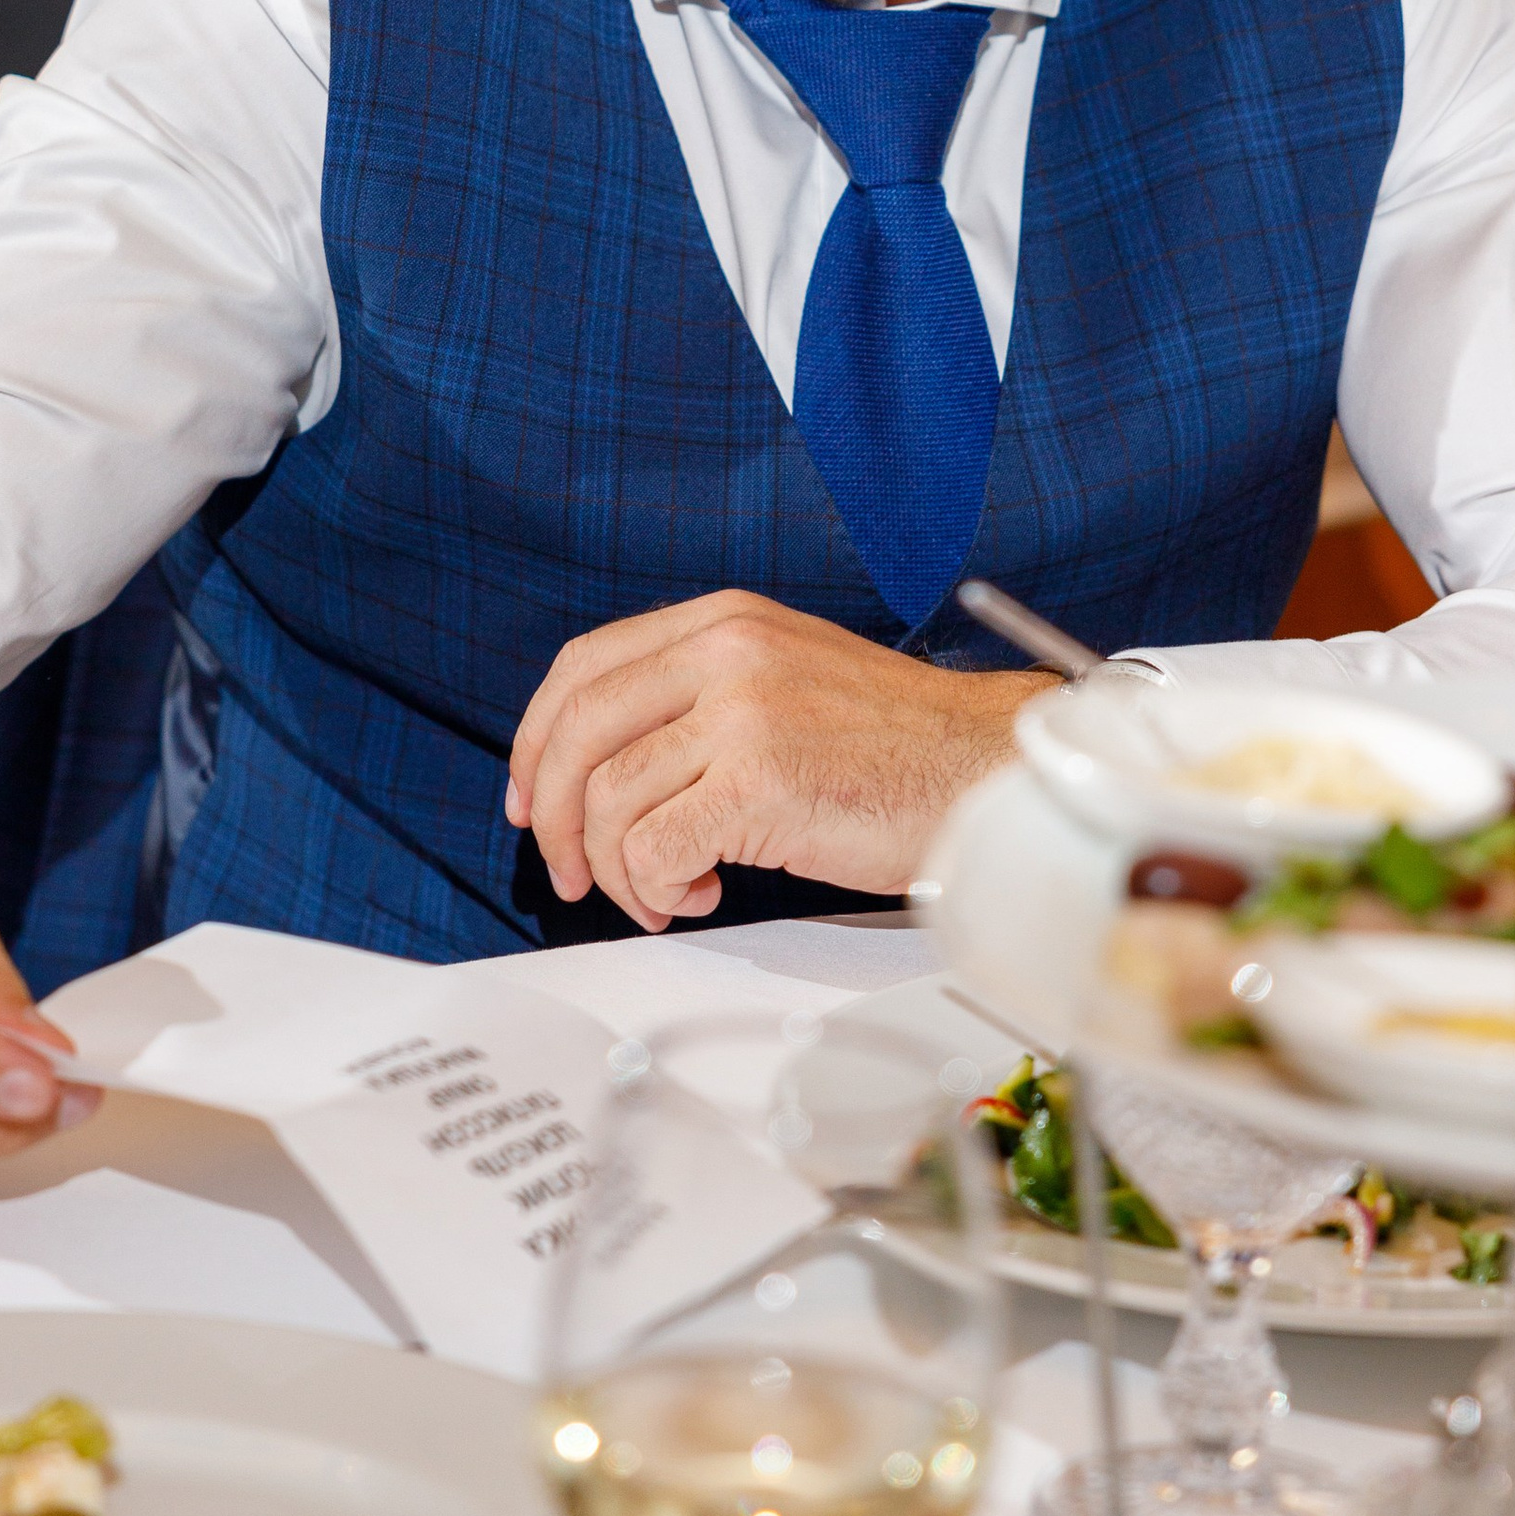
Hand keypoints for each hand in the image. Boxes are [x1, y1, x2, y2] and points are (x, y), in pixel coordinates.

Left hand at [506, 590, 1054, 932]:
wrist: (982, 769)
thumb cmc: (895, 745)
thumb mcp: (786, 679)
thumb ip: (700, 696)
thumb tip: (606, 766)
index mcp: (724, 621)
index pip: (583, 668)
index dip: (538, 741)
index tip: (532, 798)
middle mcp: (725, 651)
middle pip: (576, 732)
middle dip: (555, 818)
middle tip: (572, 871)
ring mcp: (742, 711)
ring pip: (608, 799)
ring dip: (619, 869)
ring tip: (662, 891)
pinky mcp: (761, 779)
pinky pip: (654, 846)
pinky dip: (657, 887)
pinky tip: (697, 894)